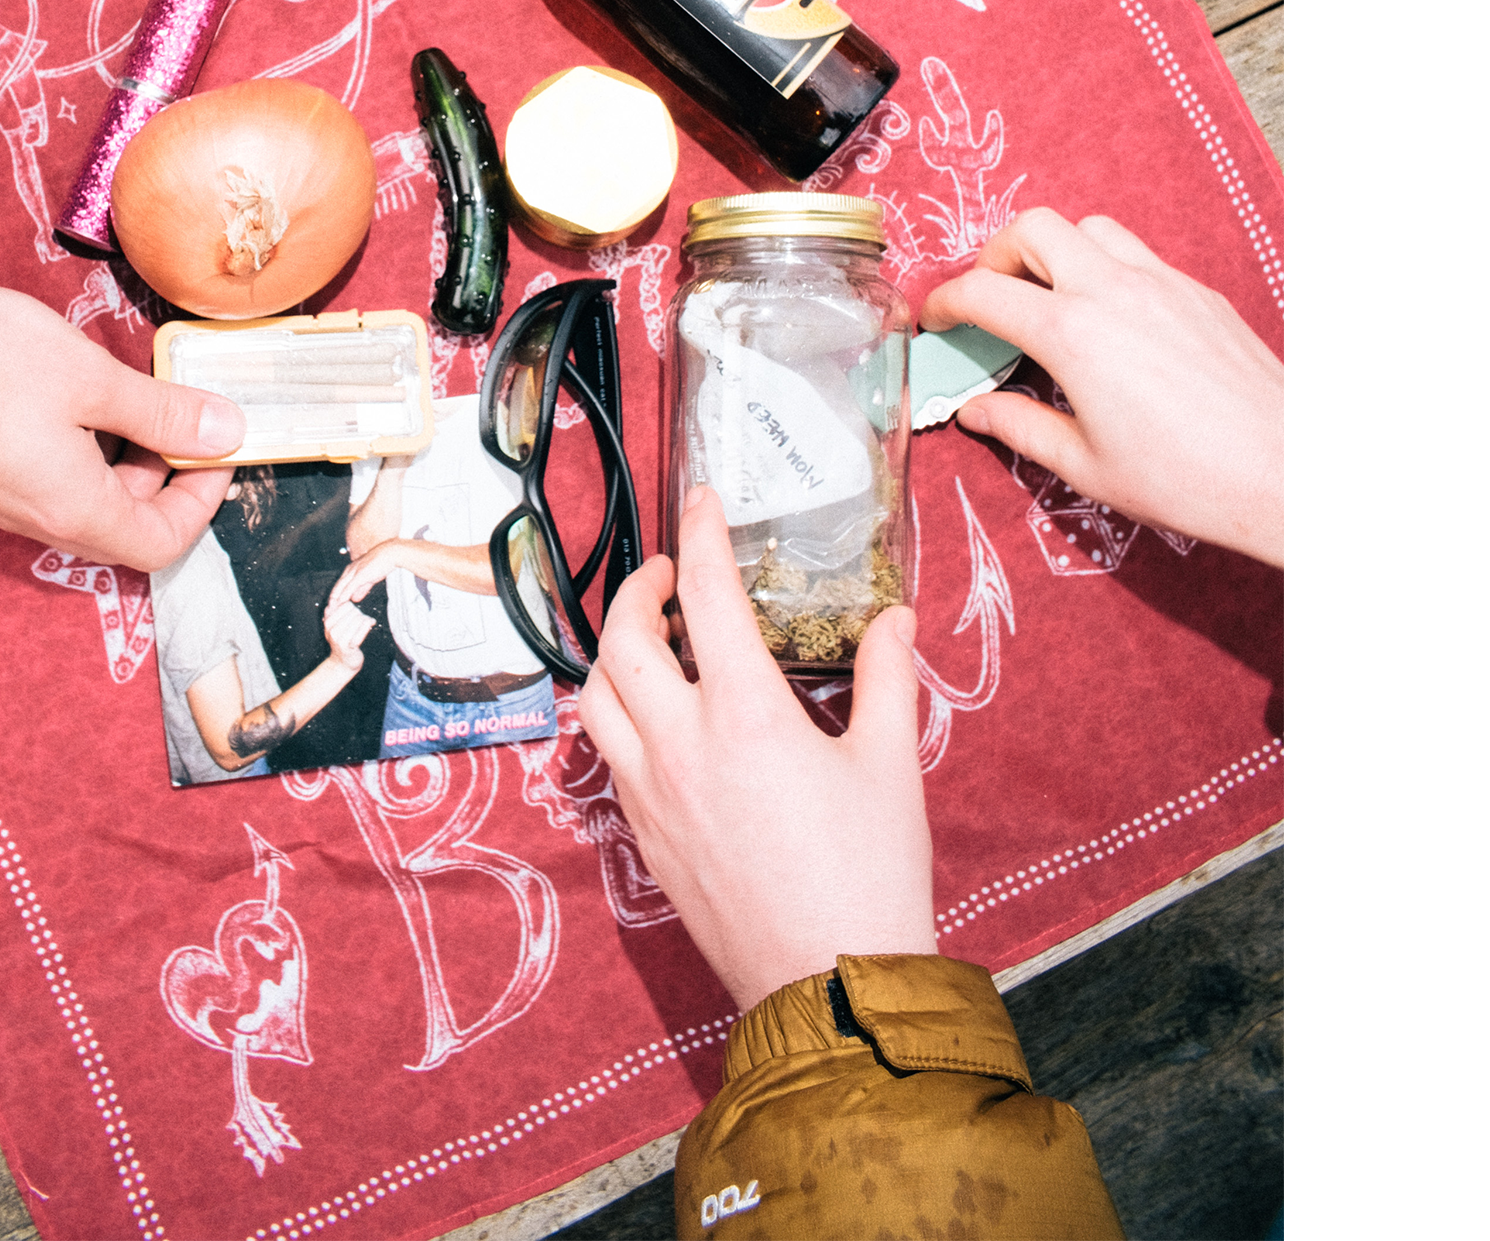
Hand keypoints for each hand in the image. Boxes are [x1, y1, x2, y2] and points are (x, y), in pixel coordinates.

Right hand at [0, 277, 244, 570]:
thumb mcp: (93, 379)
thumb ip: (164, 415)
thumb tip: (228, 434)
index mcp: (70, 511)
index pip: (161, 545)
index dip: (202, 502)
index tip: (219, 448)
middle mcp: (30, 519)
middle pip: (121, 525)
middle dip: (164, 475)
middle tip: (179, 412)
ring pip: (81, 500)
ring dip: (119, 458)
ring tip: (127, 393)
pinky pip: (42, 479)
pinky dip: (78, 449)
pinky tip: (76, 394)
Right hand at [323, 597, 374, 675]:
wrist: (342, 663)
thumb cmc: (341, 641)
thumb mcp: (333, 625)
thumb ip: (333, 611)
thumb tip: (334, 598)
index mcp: (327, 622)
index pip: (345, 605)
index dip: (353, 607)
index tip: (356, 614)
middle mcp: (331, 630)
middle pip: (353, 611)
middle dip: (360, 614)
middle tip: (363, 620)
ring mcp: (339, 639)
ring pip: (359, 619)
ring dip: (366, 619)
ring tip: (368, 623)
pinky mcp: (349, 646)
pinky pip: (363, 628)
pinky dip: (369, 624)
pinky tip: (372, 624)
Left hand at [328, 538, 404, 607]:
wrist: (390, 554)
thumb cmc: (381, 564)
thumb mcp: (369, 579)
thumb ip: (361, 589)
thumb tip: (354, 599)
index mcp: (350, 570)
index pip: (339, 585)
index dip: (335, 596)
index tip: (333, 607)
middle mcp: (349, 570)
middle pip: (337, 587)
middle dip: (332, 600)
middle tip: (329, 611)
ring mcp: (354, 572)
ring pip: (341, 587)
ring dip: (336, 599)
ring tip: (332, 609)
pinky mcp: (360, 574)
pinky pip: (349, 587)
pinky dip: (344, 595)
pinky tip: (341, 603)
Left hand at [578, 488, 934, 1011]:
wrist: (830, 989)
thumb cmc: (869, 877)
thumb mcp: (889, 766)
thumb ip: (884, 678)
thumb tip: (893, 619)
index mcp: (746, 716)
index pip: (709, 597)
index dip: (703, 536)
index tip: (702, 499)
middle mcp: (681, 746)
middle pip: (623, 640)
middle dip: (640, 590)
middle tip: (674, 575)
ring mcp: (651, 794)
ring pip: (596, 697)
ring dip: (615, 652)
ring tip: (656, 639)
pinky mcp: (642, 836)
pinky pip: (607, 754)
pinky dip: (617, 713)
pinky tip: (656, 715)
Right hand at [921, 209, 1282, 564]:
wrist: (1287, 471)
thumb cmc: (1186, 479)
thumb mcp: (1084, 465)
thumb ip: (1019, 426)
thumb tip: (975, 410)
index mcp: (1072, 334)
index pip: (982, 291)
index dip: (944, 301)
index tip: (936, 320)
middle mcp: (1114, 291)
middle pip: (1032, 228)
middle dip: (996, 255)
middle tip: (990, 298)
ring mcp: (1162, 283)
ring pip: (1089, 227)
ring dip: (1055, 251)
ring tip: (1048, 299)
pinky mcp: (1198, 292)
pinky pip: (1137, 255)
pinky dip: (1105, 269)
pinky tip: (1111, 322)